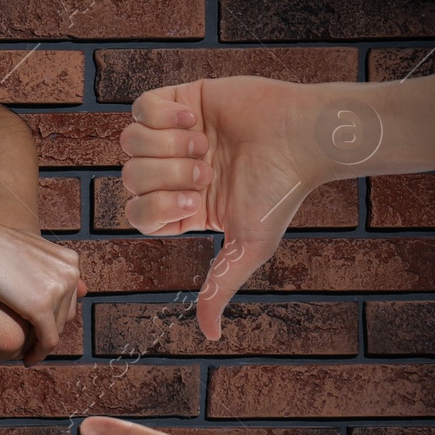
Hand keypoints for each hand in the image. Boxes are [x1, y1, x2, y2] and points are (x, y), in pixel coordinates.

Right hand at [0, 220, 84, 364]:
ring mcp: (58, 289)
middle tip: (30, 342)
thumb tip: (84, 289)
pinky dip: (38, 353)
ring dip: (41, 344)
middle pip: (65, 315)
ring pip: (56, 330)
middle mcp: (70, 273)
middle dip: (48, 329)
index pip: (68, 298)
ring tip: (25, 352)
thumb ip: (52, 269)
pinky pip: (47, 340)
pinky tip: (25, 360)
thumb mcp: (27, 251)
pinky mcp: (41, 307)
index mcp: (69, 260)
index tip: (35, 326)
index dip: (52, 315)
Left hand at [120, 75, 341, 338]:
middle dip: (166, 174)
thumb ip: (221, 285)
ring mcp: (172, 135)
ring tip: (205, 141)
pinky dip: (162, 113)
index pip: (136, 214)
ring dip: (167, 144)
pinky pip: (140, 106)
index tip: (195, 202)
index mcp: (180, 208)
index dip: (157, 207)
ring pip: (129, 143)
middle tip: (207, 169)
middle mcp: (171, 173)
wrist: (304, 135)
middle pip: (130, 177)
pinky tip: (195, 117)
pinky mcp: (179, 99)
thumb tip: (210, 336)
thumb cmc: (280, 192)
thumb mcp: (250, 245)